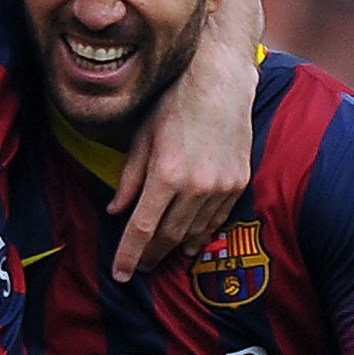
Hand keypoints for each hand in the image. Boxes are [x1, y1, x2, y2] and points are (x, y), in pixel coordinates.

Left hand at [109, 43, 253, 279]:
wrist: (222, 80)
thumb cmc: (175, 101)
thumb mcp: (143, 136)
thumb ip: (129, 177)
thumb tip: (115, 210)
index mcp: (166, 174)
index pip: (141, 229)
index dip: (128, 255)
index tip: (120, 274)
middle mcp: (195, 186)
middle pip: (168, 237)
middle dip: (150, 256)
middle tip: (138, 267)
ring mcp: (221, 186)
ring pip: (194, 232)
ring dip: (175, 248)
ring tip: (162, 256)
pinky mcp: (238, 182)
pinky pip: (216, 220)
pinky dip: (200, 233)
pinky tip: (189, 240)